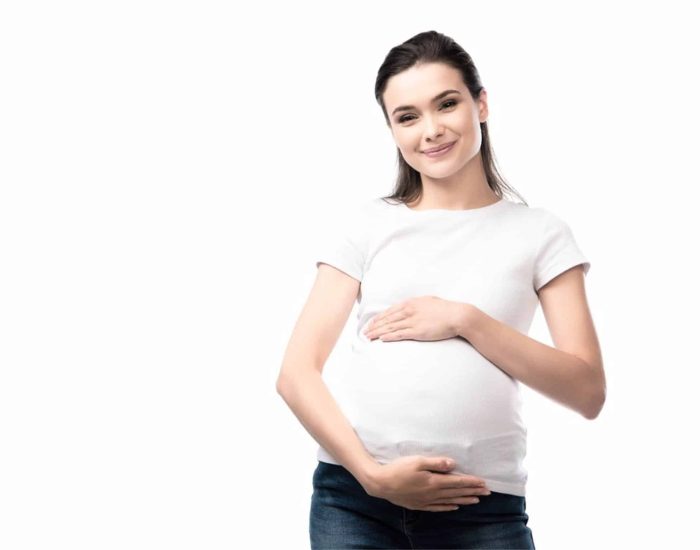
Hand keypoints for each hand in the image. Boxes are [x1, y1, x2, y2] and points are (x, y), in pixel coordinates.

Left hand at [363, 296, 466, 341]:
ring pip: (390, 327)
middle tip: (364, 332)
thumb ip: (417, 304)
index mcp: (411, 303)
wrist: (457, 315)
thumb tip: (411, 306)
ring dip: (377, 332)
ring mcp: (413, 321)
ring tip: (368, 337)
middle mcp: (409, 311)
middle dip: (374, 326)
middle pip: (387, 319)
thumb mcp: (428, 301)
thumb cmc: (446, 309)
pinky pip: (399, 334)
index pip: (390, 311)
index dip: (379, 318)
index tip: (371, 323)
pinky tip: (381, 339)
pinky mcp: (417, 331)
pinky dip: (389, 336)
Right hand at [365, 455, 490, 511]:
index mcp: (433, 481)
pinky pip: (438, 508)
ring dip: (464, 500)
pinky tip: (455, 507)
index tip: (484, 482)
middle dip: (473, 491)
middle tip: (487, 492)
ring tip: (476, 500)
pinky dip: (448, 507)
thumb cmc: (398, 469)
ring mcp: (426, 501)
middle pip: (456, 492)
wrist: (381, 483)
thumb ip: (436, 463)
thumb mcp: (417, 461)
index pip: (457, 482)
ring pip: (450, 501)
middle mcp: (432, 493)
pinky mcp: (419, 504)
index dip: (471, 482)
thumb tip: (453, 464)